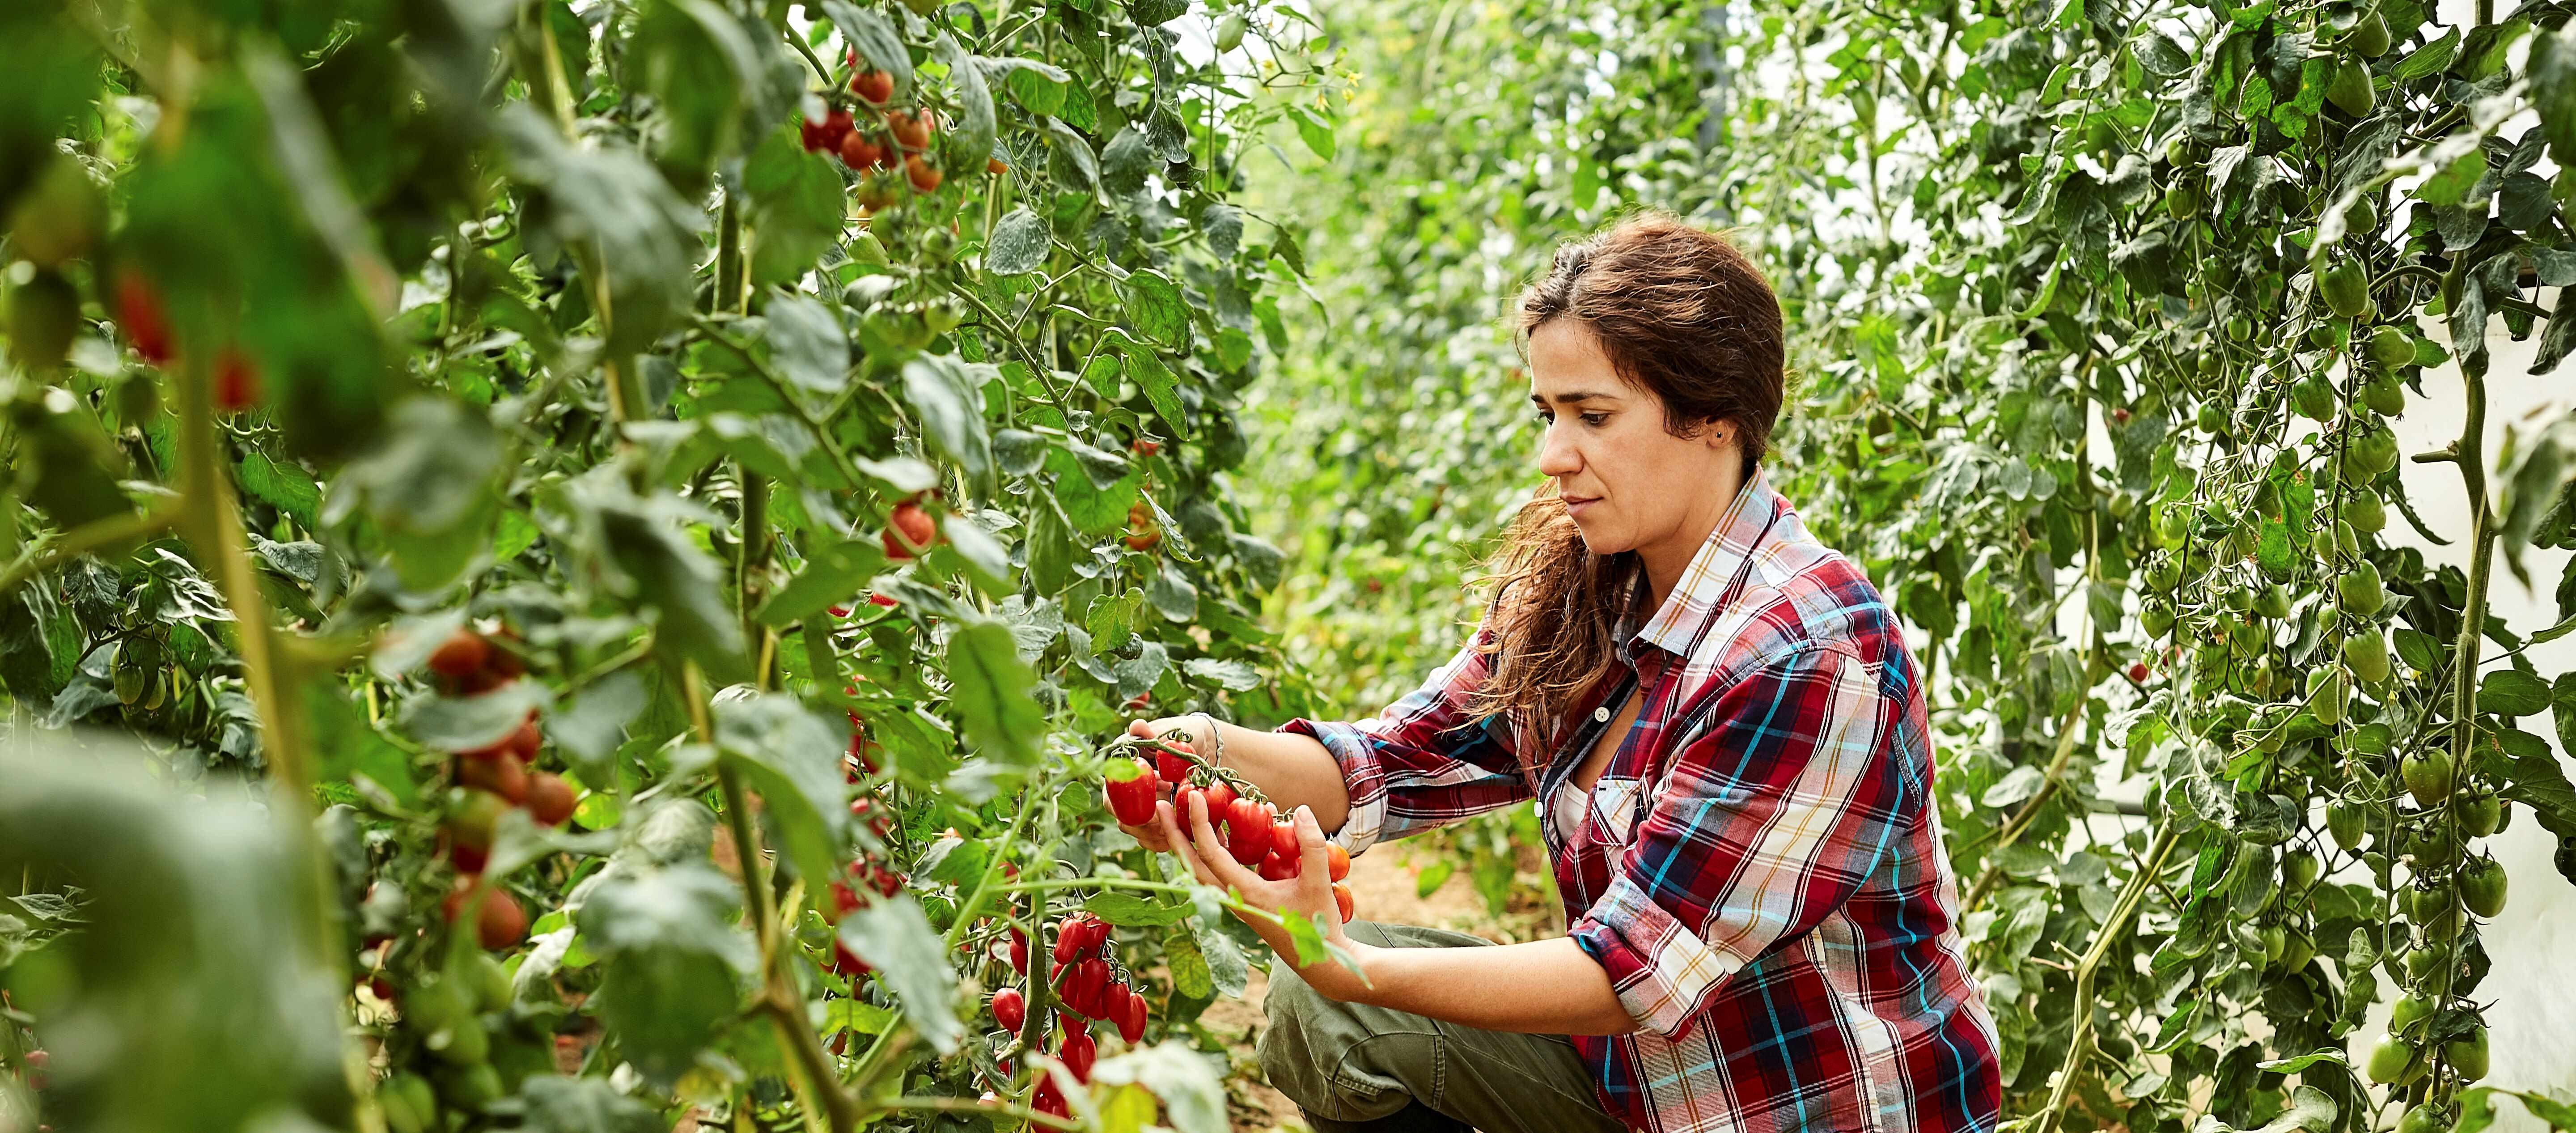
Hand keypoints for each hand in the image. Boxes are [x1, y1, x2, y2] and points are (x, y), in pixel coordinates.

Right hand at [1112, 716, 1204, 851]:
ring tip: (1177, 826)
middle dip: (1143, 824)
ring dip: (1153, 833)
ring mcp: (1137, 804)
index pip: (1110, 793)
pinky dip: (1160, 840)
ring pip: (1134, 829)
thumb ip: (1153, 733)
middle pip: (1120, 817)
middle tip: (1167, 822)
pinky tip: (1178, 835)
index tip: (1155, 801)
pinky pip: (1148, 837)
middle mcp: (1124, 788)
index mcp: (1121, 768)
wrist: (1204, 746)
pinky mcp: (1152, 817)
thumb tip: (1136, 726)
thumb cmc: (1184, 735)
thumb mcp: (1172, 732)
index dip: (1127, 804)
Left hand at [1155, 791, 1368, 999]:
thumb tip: (1303, 811)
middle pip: (1192, 865)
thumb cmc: (1317, 923)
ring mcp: (1234, 901)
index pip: (1211, 855)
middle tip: (1163, 806)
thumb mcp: (1318, 882)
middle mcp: (1231, 899)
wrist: (1318, 958)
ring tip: (1181, 815)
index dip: (1200, 824)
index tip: (1195, 797)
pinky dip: (1210, 852)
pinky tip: (1218, 832)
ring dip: (1189, 843)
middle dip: (1175, 835)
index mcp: (1244, 894)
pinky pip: (1216, 873)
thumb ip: (1312, 846)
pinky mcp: (1241, 901)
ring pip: (1201, 870)